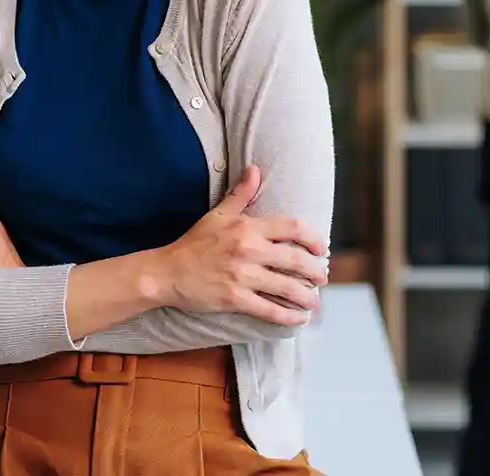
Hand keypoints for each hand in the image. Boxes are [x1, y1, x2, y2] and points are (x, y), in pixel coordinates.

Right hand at [158, 165, 329, 325]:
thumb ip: (241, 194)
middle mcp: (249, 250)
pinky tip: (298, 319)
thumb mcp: (217, 214)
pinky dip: (288, 317)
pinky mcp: (235, 299)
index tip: (321, 247)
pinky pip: (269, 309)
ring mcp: (242, 276)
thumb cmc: (194, 242)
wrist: (167, 272)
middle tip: (322, 277)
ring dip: (306, 296)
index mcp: (247, 227)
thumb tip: (255, 170)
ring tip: (314, 301)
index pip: (292, 227)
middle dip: (315, 271)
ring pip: (286, 288)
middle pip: (295, 260)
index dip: (313, 238)